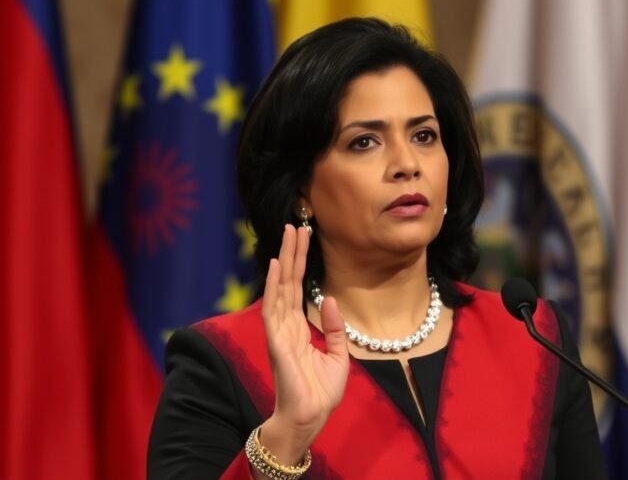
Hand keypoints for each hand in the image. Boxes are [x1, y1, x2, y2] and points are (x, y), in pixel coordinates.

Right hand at [258, 224, 348, 463]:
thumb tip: (331, 299)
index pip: (298, 289)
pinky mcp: (277, 343)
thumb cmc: (320, 393)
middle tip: (296, 224)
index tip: (305, 237)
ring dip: (285, 260)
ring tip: (289, 234)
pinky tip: (278, 266)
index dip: (301, 263)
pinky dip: (275, 287)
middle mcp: (286, 326)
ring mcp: (279, 333)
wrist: (310, 420)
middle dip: (293, 253)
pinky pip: (273, 309)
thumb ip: (334, 328)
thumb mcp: (337, 356)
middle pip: (289, 282)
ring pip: (281, 288)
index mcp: (298, 329)